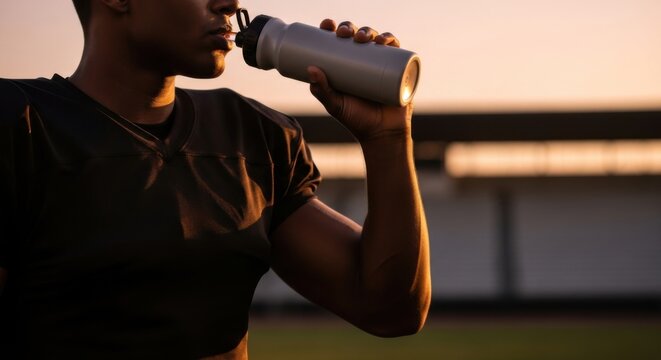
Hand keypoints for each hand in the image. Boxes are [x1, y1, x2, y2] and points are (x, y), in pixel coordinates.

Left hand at [308, 20, 412, 142]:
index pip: (339, 40)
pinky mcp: (398, 69)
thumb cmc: (356, 119)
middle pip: (357, 35)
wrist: (382, 134)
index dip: (333, 27)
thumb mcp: (335, 104)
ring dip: (370, 31)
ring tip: (364, 38)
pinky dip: (392, 40)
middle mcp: (365, 60)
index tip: (327, 25)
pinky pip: (397, 50)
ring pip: (376, 39)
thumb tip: (310, 68)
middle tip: (345, 34)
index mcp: (347, 64)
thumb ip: (322, 90)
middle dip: (350, 27)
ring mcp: (382, 64)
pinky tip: (385, 40)